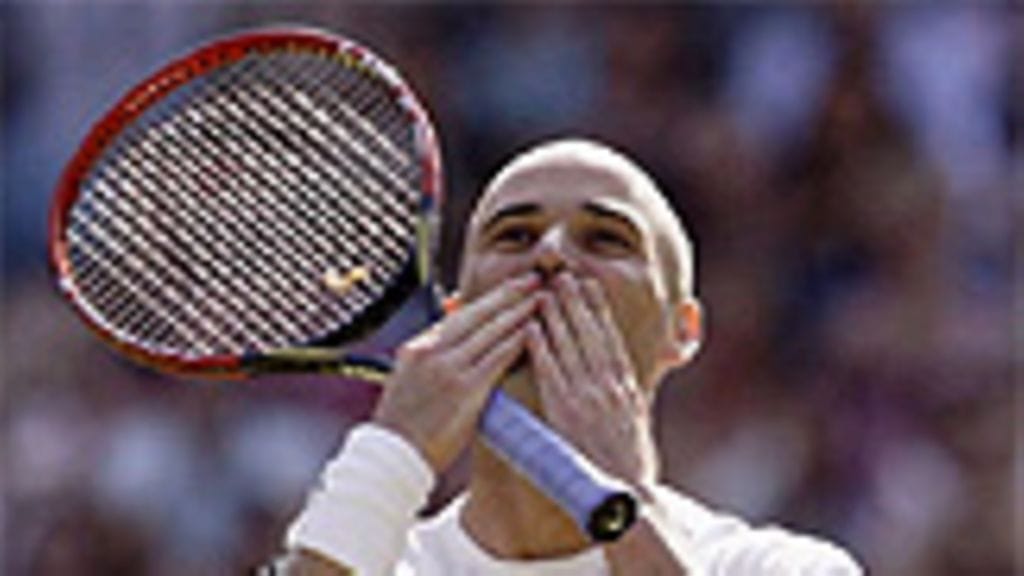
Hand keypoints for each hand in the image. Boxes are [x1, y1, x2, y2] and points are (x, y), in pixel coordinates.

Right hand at [375, 273, 539, 472]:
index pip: (459, 316)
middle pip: (476, 314)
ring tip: (539, 298)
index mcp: (417, 348)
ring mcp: (447, 369)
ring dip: (517, 313)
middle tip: (531, 279)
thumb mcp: (409, 382)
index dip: (488, 301)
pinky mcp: (463, 390)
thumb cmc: (404, 426)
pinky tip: (532, 330)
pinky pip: (495, 358)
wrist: (393, 456)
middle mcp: (431, 352)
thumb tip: (453, 345)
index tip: (508, 290)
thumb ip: (432, 359)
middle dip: (506, 294)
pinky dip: (514, 342)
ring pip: (489, 331)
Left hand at [527, 273, 658, 488]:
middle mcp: (609, 387)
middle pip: (590, 334)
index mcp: (627, 388)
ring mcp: (588, 398)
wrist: (627, 496)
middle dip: (576, 303)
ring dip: (556, 317)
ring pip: (570, 347)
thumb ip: (628, 402)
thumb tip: (622, 387)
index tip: (590, 286)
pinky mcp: (567, 413)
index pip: (610, 339)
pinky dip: (540, 348)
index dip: (599, 310)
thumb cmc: (631, 468)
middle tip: (563, 276)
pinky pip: (551, 373)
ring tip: (542, 291)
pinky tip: (529, 329)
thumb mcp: (638, 427)